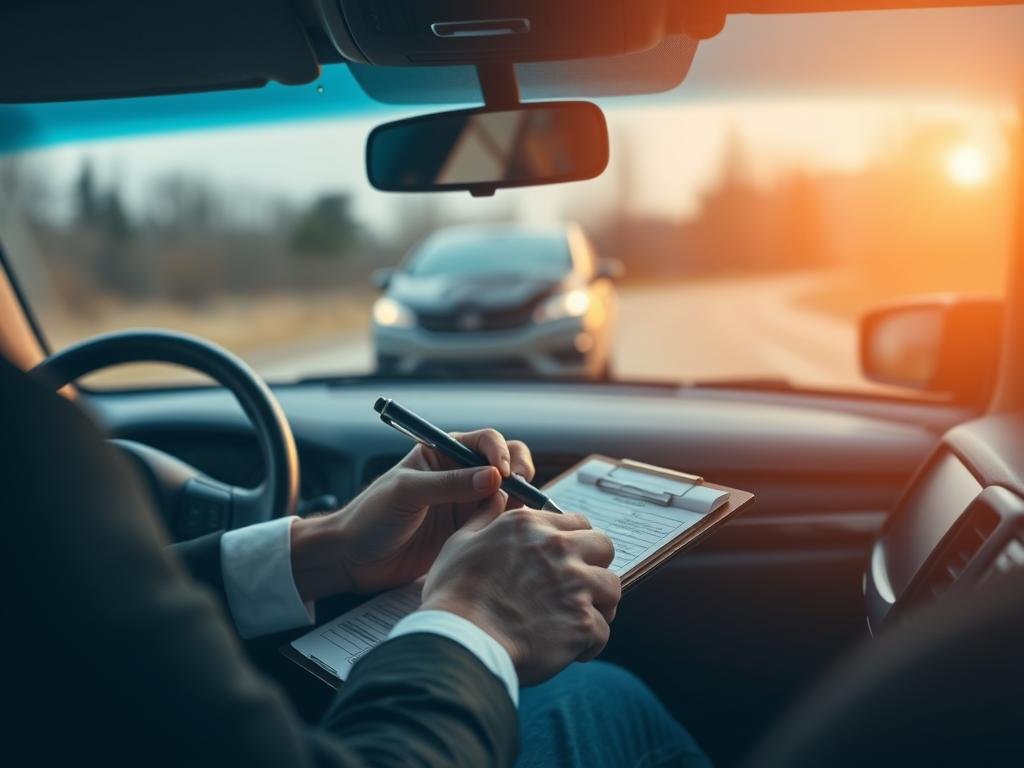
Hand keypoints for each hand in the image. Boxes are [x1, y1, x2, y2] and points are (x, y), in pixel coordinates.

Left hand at [289, 429, 534, 600]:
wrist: (354, 558)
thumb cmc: (371, 516)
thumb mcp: (407, 492)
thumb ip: (450, 484)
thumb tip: (494, 478)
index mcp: (443, 452)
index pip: (485, 441)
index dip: (500, 453)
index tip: (503, 473)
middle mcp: (460, 474)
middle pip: (506, 462)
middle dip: (519, 472)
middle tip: (519, 490)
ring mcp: (467, 503)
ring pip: (509, 493)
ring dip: (518, 498)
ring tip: (512, 515)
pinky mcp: (469, 530)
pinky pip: (500, 521)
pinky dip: (510, 523)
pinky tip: (506, 532)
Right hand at [419, 506, 620, 685]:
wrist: (461, 641)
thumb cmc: (454, 594)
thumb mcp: (461, 541)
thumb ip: (485, 516)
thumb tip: (494, 494)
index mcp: (530, 525)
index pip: (578, 521)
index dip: (575, 541)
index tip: (566, 559)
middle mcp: (558, 548)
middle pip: (604, 547)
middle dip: (595, 566)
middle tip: (578, 587)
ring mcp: (574, 585)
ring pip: (612, 588)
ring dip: (599, 603)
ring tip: (578, 618)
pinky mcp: (582, 623)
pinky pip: (603, 631)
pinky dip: (590, 642)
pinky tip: (571, 648)